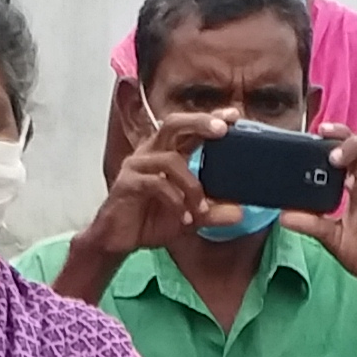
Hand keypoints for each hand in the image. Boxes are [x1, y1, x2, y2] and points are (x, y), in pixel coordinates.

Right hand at [73, 110, 219, 267]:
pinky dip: (175, 200)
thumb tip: (238, 212)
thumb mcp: (189, 218)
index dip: (210, 118)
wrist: (118, 241)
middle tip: (222, 130)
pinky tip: (184, 218)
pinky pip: (156, 184)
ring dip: (192, 185)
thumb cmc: (149, 220)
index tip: (233, 115)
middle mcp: (151, 153)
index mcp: (167, 153)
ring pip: (170, 159)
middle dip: (199, 122)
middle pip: (174, 124)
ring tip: (200, 210)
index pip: (190, 129)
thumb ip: (212, 213)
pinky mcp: (127, 183)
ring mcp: (137, 165)